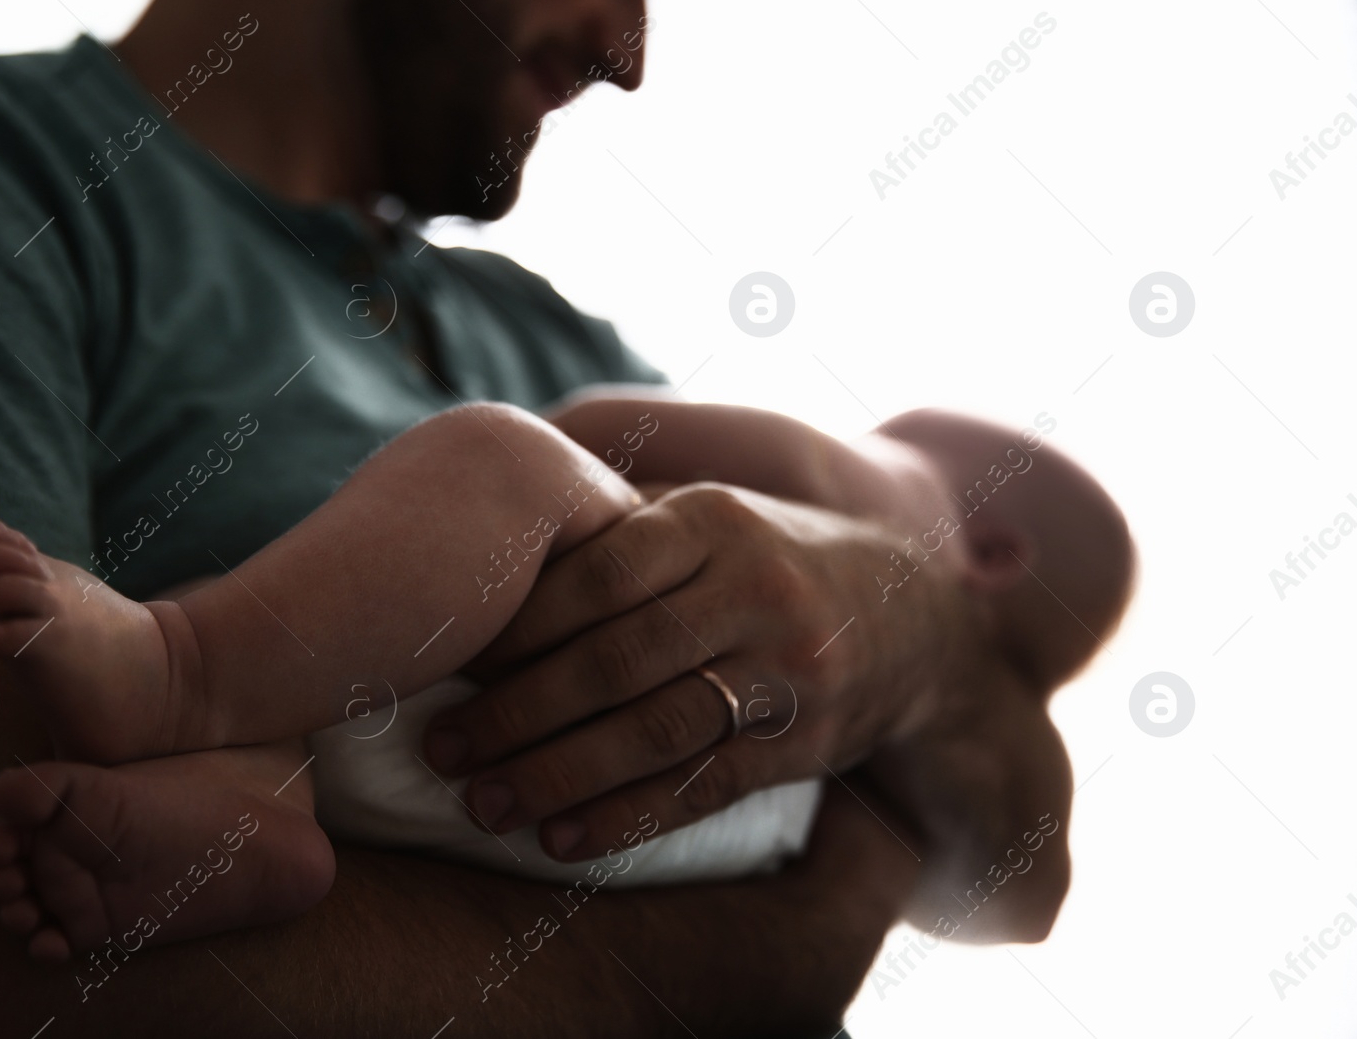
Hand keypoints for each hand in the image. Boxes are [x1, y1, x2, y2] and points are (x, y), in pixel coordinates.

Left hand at [422, 481, 971, 861]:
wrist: (915, 621)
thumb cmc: (772, 560)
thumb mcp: (715, 515)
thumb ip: (622, 524)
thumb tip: (489, 541)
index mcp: (715, 521)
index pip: (597, 573)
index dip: (515, 624)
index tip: (446, 661)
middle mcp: (754, 590)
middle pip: (616, 658)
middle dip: (516, 711)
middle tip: (442, 749)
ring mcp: (786, 672)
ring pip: (654, 730)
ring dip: (558, 775)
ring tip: (483, 804)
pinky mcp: (804, 744)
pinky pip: (702, 788)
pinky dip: (626, 818)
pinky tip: (561, 840)